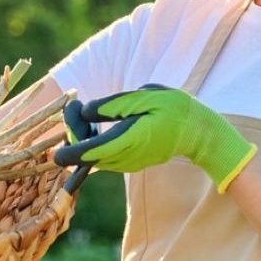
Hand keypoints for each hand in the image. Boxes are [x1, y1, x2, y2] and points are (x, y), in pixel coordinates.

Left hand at [54, 85, 256, 192]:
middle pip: (84, 155)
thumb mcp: (145, 97)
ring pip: (91, 156)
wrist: (198, 133)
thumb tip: (85, 110)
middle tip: (75, 105)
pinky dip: (92, 141)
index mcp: (125, 141)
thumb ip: (113, 105)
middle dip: (73, 131)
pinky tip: (96, 123)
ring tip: (83, 110)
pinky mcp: (128, 162)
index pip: (86, 154)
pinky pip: (102, 155)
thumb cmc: (174, 110)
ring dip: (82, 136)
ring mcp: (125, 163)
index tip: (62, 127)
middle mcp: (122, 158)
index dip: (66, 147)